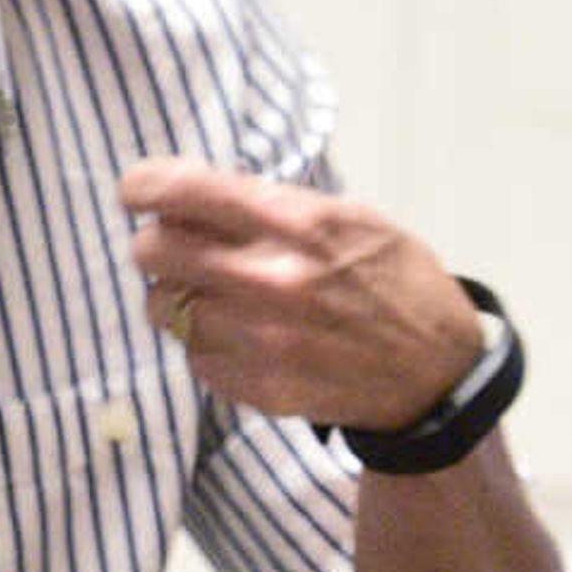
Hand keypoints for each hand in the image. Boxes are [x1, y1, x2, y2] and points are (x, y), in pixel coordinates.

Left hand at [118, 158, 481, 431]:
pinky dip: (206, 344)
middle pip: (151, 251)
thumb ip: (271, 206)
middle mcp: (270, 278)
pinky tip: (243, 337)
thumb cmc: (393, 280)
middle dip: (157, 245)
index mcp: (296, 223)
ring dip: (178, 299)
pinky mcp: (255, 385)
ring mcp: (259, 338)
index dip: (144, 185)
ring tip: (217, 298)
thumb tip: (193, 197)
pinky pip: (193, 355)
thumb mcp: (350, 219)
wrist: (435, 371)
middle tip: (178, 250)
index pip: (183, 191)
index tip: (136, 191)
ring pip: (161, 308)